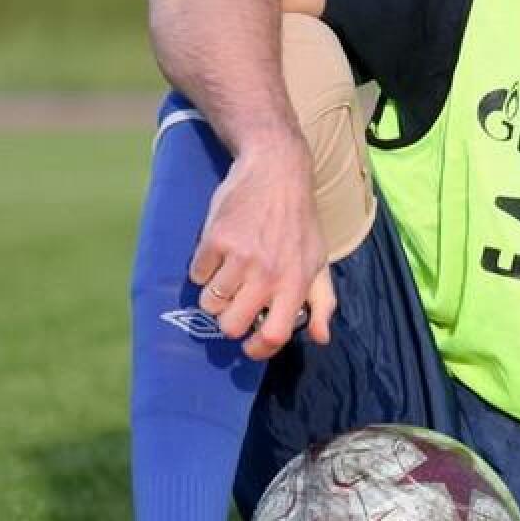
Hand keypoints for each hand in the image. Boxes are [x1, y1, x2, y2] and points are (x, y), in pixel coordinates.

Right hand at [190, 135, 335, 359]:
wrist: (277, 171)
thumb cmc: (299, 221)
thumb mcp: (319, 259)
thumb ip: (323, 301)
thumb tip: (322, 338)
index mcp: (296, 283)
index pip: (275, 335)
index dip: (258, 350)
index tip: (249, 346)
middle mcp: (269, 274)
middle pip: (231, 325)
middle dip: (229, 319)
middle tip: (236, 300)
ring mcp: (240, 257)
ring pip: (210, 303)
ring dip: (215, 293)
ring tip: (228, 271)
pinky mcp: (215, 240)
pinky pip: (196, 274)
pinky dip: (203, 267)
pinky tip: (219, 250)